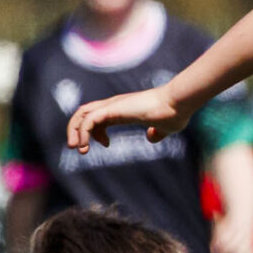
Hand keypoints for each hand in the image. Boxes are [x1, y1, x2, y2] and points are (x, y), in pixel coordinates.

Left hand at [67, 85, 187, 151]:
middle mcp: (114, 105)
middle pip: (84, 113)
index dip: (96, 132)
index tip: (106, 145)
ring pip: (82, 114)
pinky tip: (86, 146)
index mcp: (123, 109)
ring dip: (74, 132)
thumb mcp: (165, 128)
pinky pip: (89, 121)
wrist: (177, 103)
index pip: (97, 116)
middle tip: (79, 149)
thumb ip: (157, 132)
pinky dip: (82, 133)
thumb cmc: (174, 113)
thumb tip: (152, 137)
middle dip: (77, 131)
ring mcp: (112, 105)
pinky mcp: (113, 109)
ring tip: (78, 149)